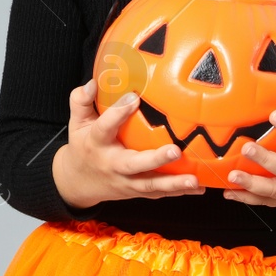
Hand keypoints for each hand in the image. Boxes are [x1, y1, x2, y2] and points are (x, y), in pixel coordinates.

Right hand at [52, 79, 206, 208]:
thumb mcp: (77, 121)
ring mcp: (126, 181)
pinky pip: (158, 193)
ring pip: (150, 185)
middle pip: (134, 164)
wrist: (79, 182)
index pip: (105, 127)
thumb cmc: (83, 145)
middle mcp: (112, 164)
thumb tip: (93, 82)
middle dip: (155, 160)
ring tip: (194, 179)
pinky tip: (198, 187)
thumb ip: (81, 100)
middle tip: (175, 151)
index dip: (118, 112)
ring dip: (173, 184)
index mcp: (97, 143)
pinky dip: (178, 192)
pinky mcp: (137, 191)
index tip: (134, 98)